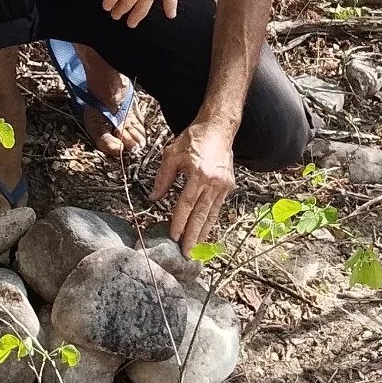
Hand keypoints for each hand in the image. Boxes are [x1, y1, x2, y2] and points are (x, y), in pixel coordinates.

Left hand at [149, 123, 235, 254]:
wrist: (218, 128)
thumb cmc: (193, 139)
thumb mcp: (172, 155)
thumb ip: (162, 178)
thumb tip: (153, 198)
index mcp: (197, 174)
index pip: (186, 204)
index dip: (179, 222)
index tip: (173, 237)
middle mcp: (212, 182)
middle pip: (200, 215)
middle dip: (193, 236)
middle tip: (187, 253)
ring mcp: (223, 185)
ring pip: (211, 214)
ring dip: (203, 233)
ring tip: (196, 248)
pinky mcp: (228, 185)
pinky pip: (218, 207)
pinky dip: (211, 220)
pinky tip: (205, 230)